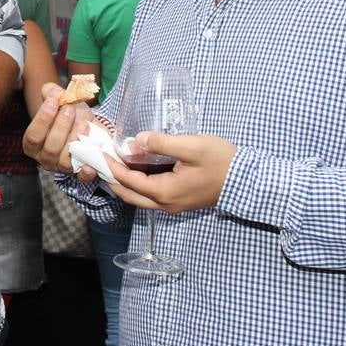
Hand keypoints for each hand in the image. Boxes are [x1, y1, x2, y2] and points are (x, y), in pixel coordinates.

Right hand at [23, 92, 100, 177]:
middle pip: (50, 148)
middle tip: (70, 109)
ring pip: (65, 160)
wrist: (90, 127)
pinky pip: (81, 176)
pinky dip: (86, 171)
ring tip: (84, 124)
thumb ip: (52, 93)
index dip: (42, 118)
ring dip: (75, 141)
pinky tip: (90, 162)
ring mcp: (62, 167)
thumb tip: (52, 91)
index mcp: (34, 144)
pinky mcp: (79, 173)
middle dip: (61, 127)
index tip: (54, 101)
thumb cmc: (71, 115)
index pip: (33, 136)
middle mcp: (45, 158)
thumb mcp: (61, 101)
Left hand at [104, 132, 235, 212]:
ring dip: (123, 181)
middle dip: (112, 178)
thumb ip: (162, 143)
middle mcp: (165, 203)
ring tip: (112, 163)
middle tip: (98, 161)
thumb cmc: (221, 161)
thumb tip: (136, 141)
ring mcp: (172, 204)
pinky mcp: (178, 200)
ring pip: (139, 196)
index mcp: (165, 192)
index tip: (99, 153)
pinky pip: (150, 194)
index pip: (129, 181)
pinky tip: (134, 167)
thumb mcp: (191, 147)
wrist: (246, 179)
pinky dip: (137, 183)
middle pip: (129, 194)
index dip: (112, 167)